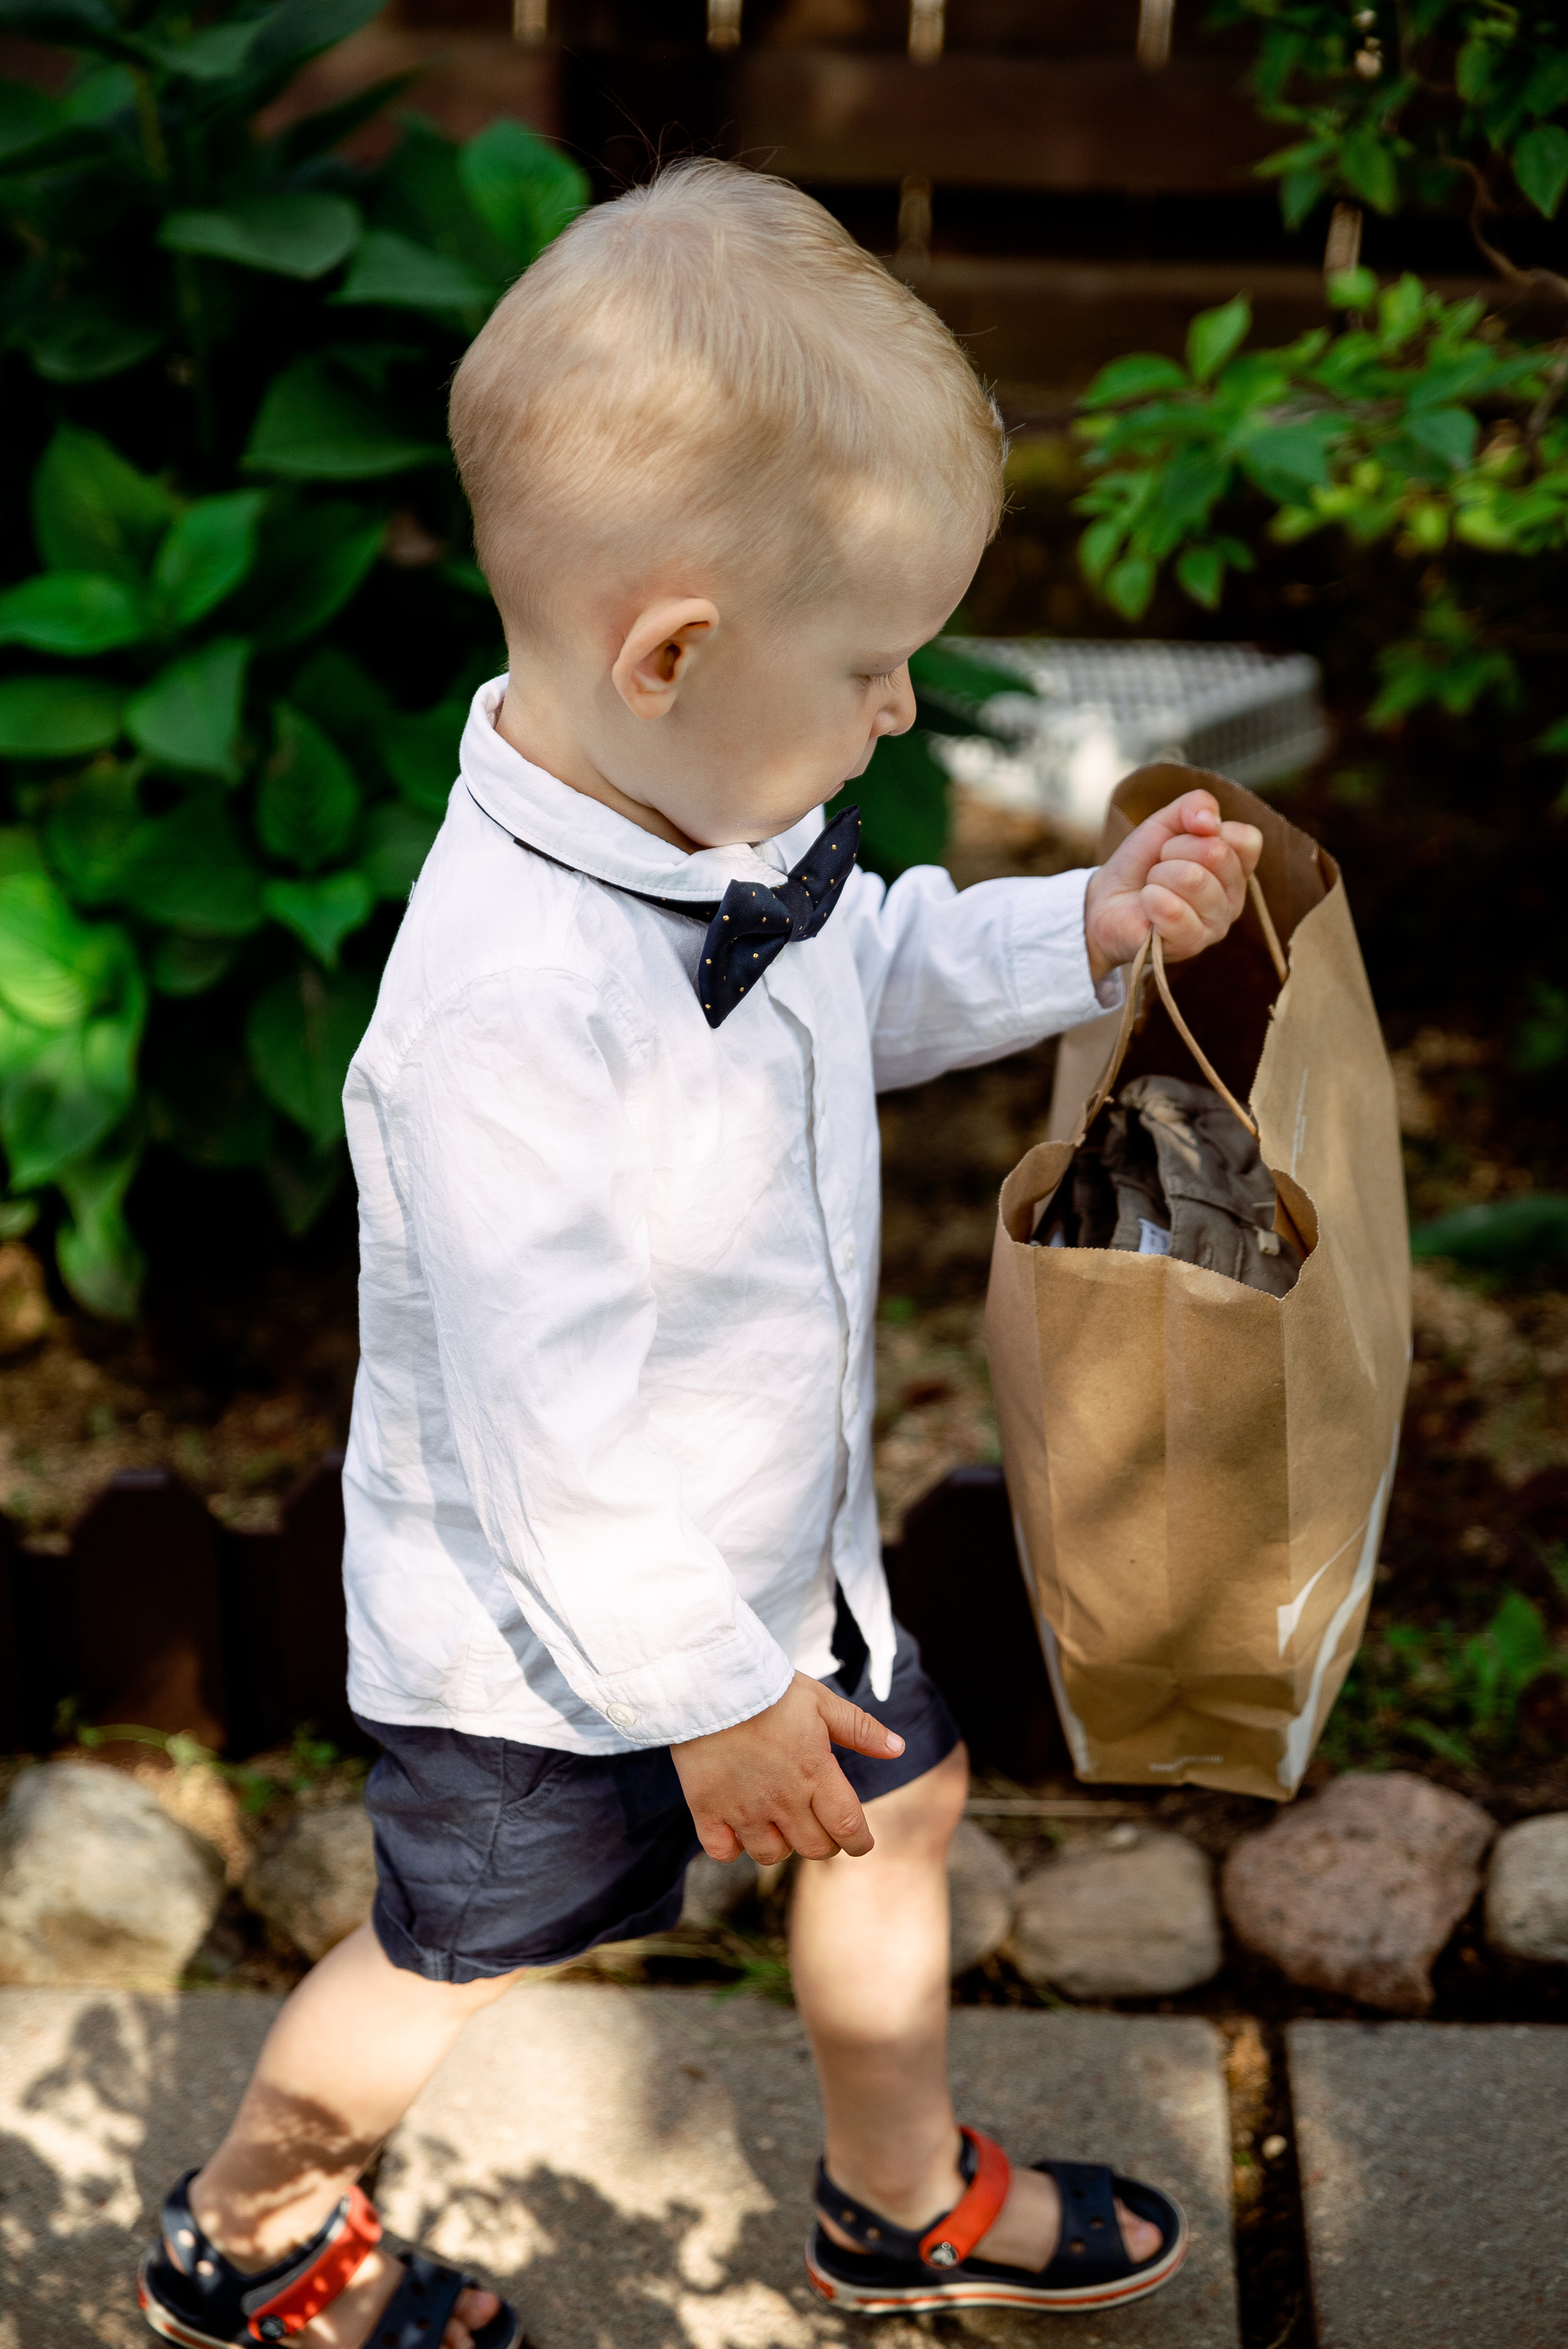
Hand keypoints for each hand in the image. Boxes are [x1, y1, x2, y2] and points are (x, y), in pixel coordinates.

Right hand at [671, 1671, 904, 1864]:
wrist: (709, 1680)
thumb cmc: (770, 1689)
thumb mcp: (821, 1702)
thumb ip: (860, 1729)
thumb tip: (899, 1748)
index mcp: (814, 1773)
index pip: (848, 1828)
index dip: (859, 1842)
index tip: (860, 1842)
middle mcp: (781, 1798)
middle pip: (813, 1848)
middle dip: (824, 1842)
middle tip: (818, 1822)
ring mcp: (742, 1808)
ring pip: (770, 1854)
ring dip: (780, 1843)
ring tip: (777, 1819)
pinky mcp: (707, 1809)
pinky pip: (723, 1851)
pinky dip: (733, 1846)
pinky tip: (738, 1825)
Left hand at [1082, 788, 1261, 984]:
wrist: (1105, 899)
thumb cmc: (1142, 864)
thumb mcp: (1166, 822)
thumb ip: (1194, 806)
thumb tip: (1209, 821)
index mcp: (1236, 868)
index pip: (1246, 839)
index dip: (1205, 830)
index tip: (1180, 840)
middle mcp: (1234, 899)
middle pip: (1215, 853)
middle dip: (1173, 850)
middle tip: (1159, 866)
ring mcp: (1215, 926)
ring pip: (1192, 878)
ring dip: (1158, 875)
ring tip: (1153, 887)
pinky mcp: (1190, 945)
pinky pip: (1173, 910)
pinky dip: (1151, 898)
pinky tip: (1148, 904)